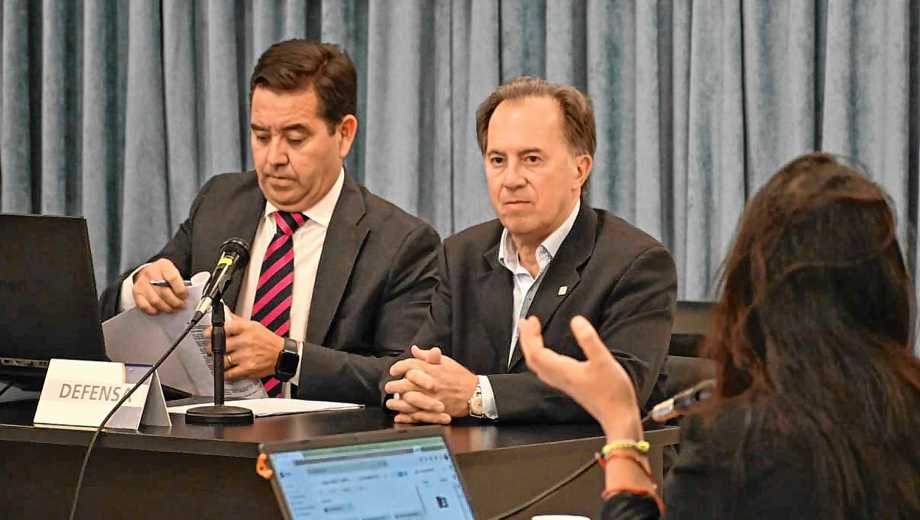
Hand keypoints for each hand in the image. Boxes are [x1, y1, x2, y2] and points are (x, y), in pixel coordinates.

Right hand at [132, 259, 188, 314]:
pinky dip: (153, 310)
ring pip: (155, 301)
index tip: (185, 297)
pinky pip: (144, 305)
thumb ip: (180, 282)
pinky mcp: (136, 292)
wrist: (149, 272)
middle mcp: (151, 273)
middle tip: (181, 306)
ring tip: (172, 309)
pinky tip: (159, 310)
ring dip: (166, 308)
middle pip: (164, 292)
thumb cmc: (164, 274)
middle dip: (175, 302)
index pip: (173, 278)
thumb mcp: (174, 272)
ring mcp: (142, 283)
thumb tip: (185, 297)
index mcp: (164, 265)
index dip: (181, 291)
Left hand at [205, 311, 283, 380]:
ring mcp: (246, 356)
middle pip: (220, 344)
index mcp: (248, 329)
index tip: (207, 334)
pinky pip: (229, 373)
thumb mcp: (255, 326)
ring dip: (217, 360)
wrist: (282, 355)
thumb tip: (225, 315)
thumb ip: (238, 321)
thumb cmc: (268, 341)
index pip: (225, 327)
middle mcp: (246, 341)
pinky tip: (226, 370)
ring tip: (219, 359)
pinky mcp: (247, 369)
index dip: (212, 330)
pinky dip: (225, 373)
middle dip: (211, 348)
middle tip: (211, 349)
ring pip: (222, 359)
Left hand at [384, 346, 475, 421]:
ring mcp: (432, 398)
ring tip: (390, 402)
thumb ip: (428, 356)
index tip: (394, 370)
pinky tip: (399, 415)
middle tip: (388, 386)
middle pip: (406, 384)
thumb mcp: (446, 362)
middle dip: (394, 385)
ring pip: (409, 401)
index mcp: (433, 370)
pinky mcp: (435, 411)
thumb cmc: (460, 377)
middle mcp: (431, 384)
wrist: (474, 394)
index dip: (399, 367)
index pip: (411, 365)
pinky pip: (417, 415)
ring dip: (397, 402)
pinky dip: (406, 416)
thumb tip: (415, 350)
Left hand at [518, 315, 641, 438]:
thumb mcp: (603, 361)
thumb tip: (576, 321)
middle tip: (525, 323)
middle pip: (533, 359)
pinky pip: (547, 371)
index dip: (530, 335)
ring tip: (532, 335)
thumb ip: (589, 340)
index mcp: (563, 371)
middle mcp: (559, 378)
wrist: (618, 417)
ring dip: (532, 348)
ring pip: (538, 365)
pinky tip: (548, 355)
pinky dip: (542, 358)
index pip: (536, 352)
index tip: (531, 320)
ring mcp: (563, 383)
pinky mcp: (570, 386)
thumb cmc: (613, 393)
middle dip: (526, 339)